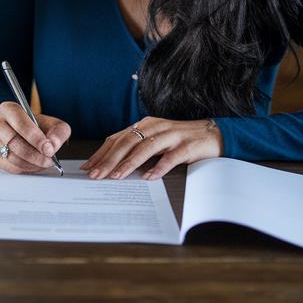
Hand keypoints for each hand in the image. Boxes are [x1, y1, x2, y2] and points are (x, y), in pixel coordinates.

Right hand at [0, 101, 71, 173]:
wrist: (27, 132)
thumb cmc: (38, 126)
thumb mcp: (54, 124)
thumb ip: (58, 132)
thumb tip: (52, 145)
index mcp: (9, 109)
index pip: (20, 123)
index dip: (35, 138)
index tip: (48, 149)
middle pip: (13, 142)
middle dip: (34, 154)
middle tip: (48, 159)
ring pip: (11, 156)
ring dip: (31, 163)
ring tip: (43, 162)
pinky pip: (9, 167)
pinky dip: (25, 169)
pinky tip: (34, 165)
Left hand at [81, 117, 222, 179]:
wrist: (214, 134)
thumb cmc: (181, 140)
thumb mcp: (155, 141)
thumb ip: (136, 149)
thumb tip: (112, 165)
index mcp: (144, 125)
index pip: (117, 139)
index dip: (101, 153)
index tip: (88, 168)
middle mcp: (155, 127)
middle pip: (127, 143)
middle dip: (110, 160)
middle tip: (97, 175)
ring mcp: (172, 135)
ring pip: (146, 148)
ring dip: (129, 163)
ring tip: (117, 176)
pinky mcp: (188, 145)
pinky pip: (171, 156)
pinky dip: (159, 166)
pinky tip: (149, 177)